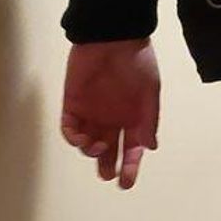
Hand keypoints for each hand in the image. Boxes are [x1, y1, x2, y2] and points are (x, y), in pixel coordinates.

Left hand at [61, 39, 159, 189]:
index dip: (131, 165)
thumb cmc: (137, 62)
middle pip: (109, 150)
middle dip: (107, 165)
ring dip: (91, 151)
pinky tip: (81, 138)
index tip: (127, 182)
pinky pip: (70, 129)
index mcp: (134, 116)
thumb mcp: (151, 91)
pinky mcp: (73, 106)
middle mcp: (113, 118)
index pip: (133, 148)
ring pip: (88, 143)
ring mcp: (92, 113)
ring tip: (97, 147)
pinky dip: (74, 138)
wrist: (113, 39)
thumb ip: (149, 119)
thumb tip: (150, 147)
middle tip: (108, 174)